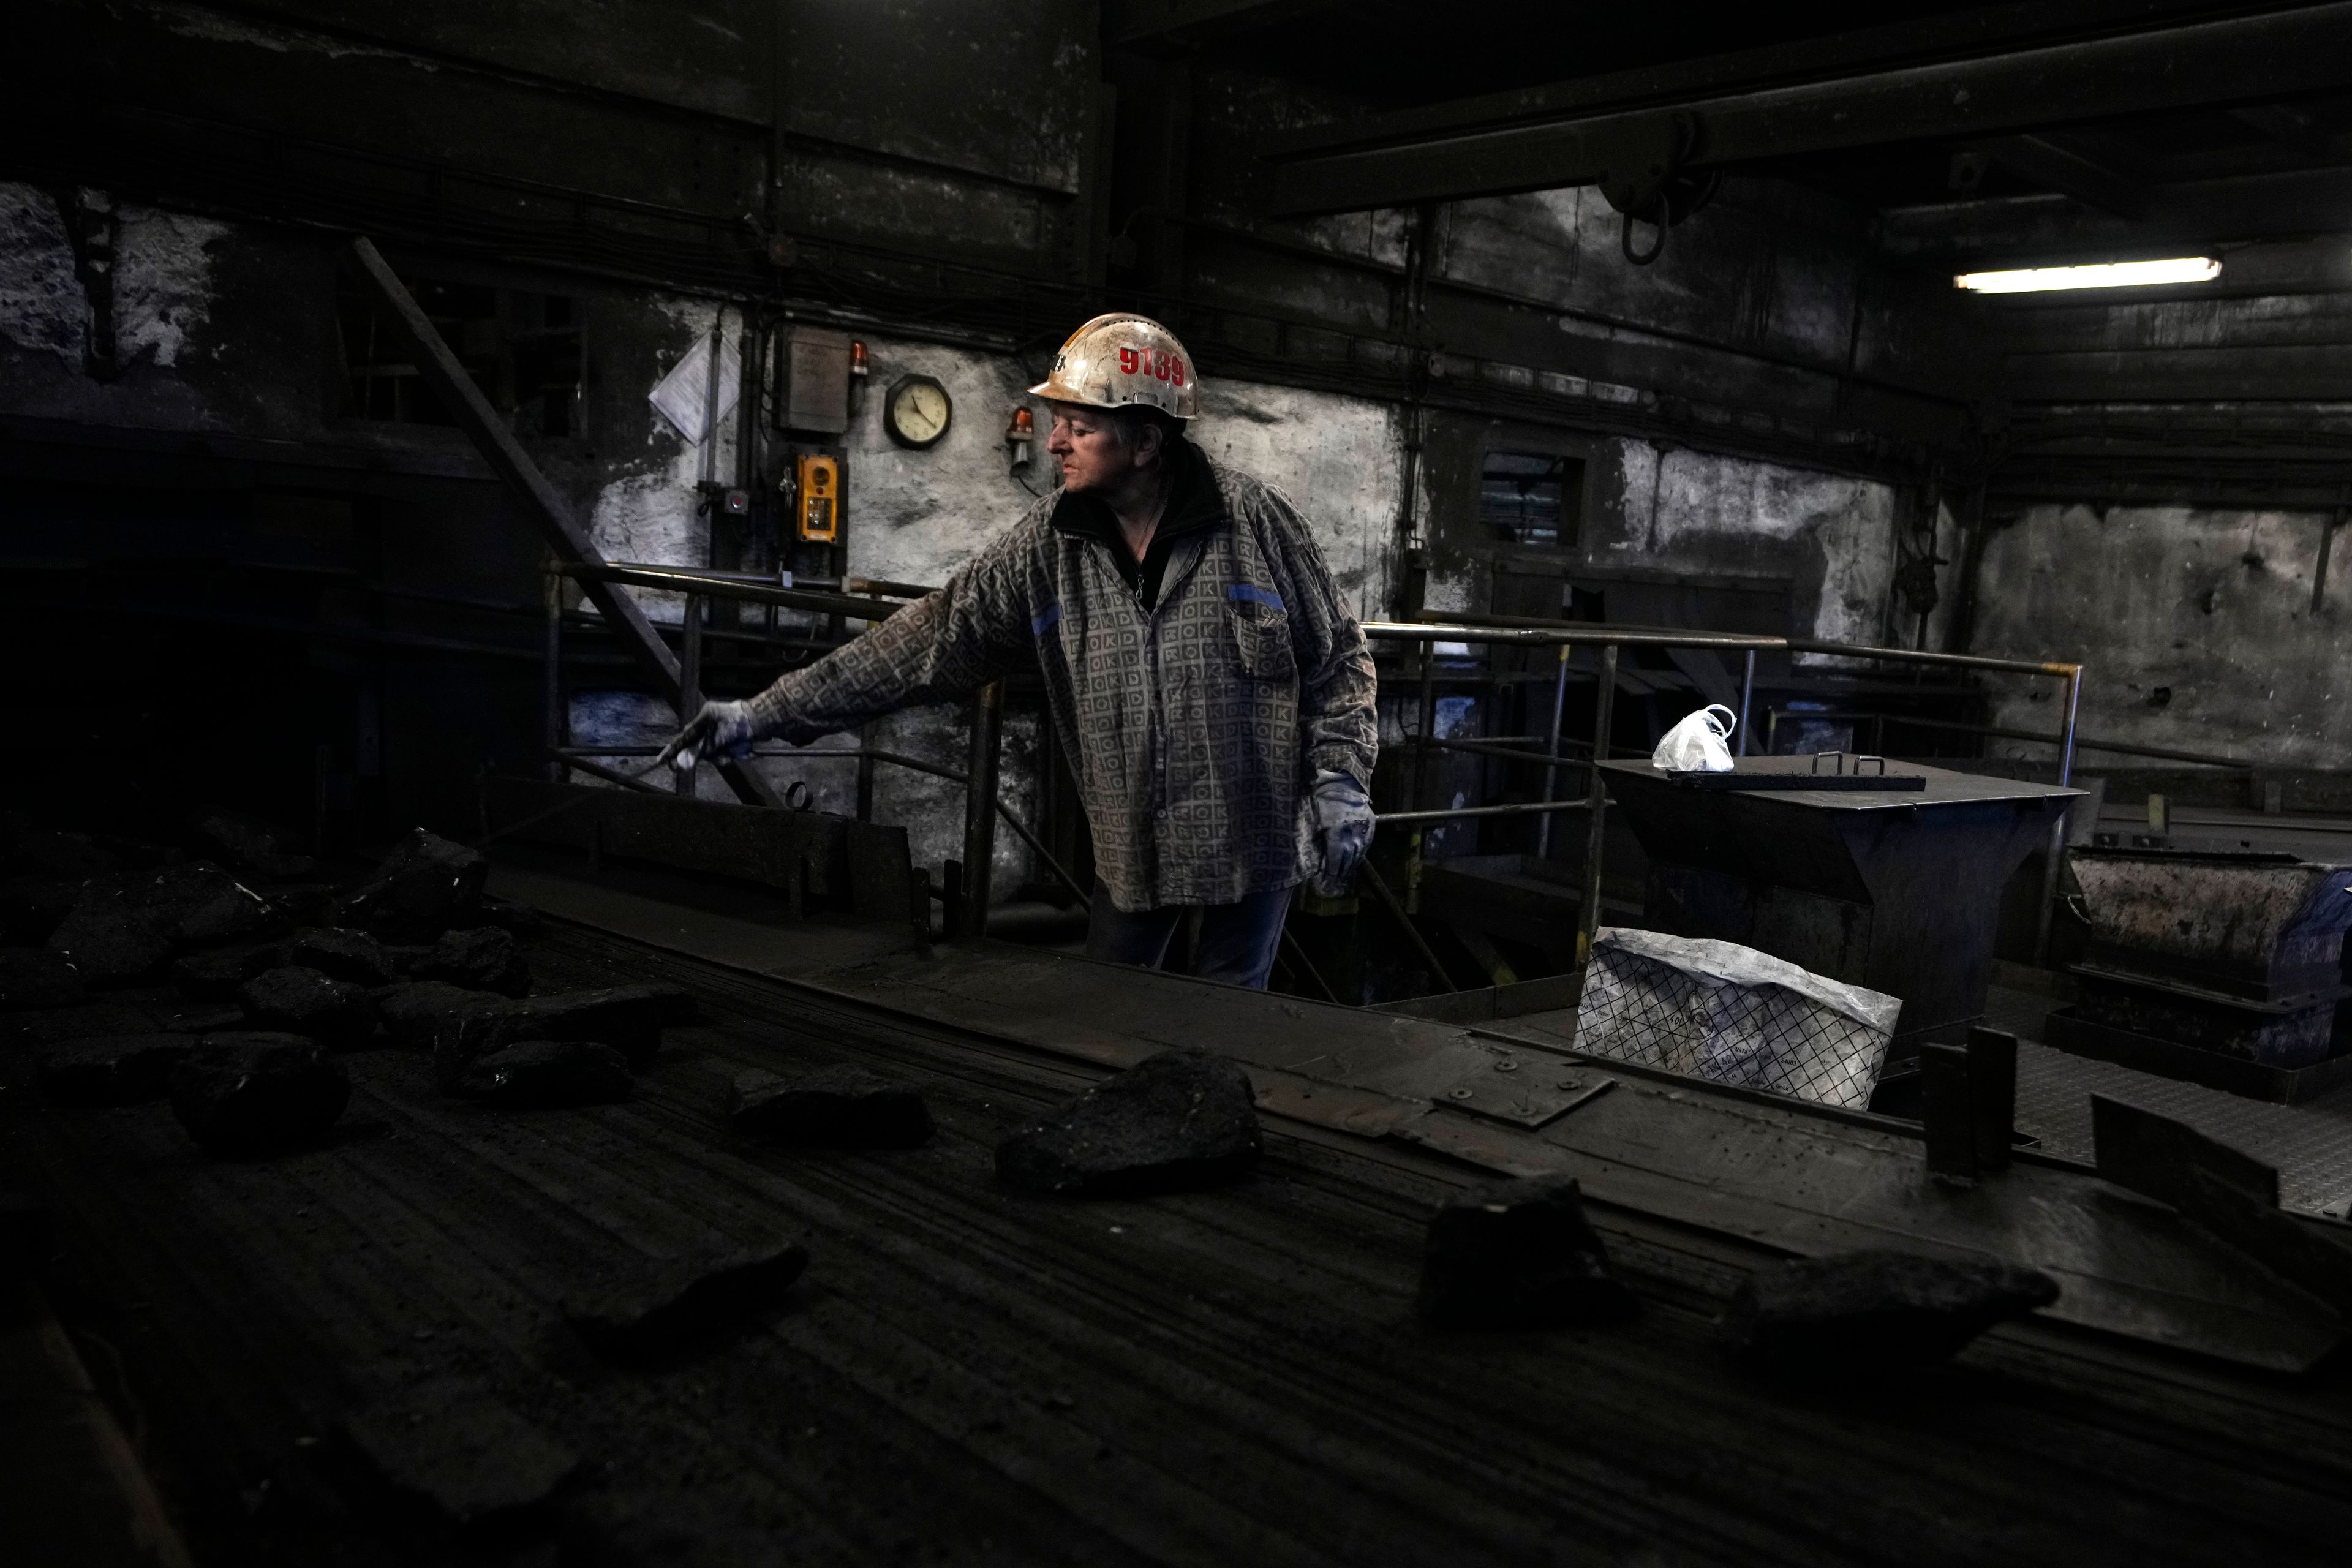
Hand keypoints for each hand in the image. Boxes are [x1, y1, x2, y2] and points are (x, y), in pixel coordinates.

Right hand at [658, 699, 757, 771]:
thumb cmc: (740, 725)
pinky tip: (744, 748)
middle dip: (713, 755)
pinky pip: (726, 752)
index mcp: (703, 718)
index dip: (672, 751)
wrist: (764, 721)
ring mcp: (720, 732)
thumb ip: (699, 751)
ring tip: (737, 749)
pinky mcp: (730, 739)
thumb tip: (681, 763)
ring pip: (714, 754)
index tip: (660, 761)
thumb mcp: (717, 739)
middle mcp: (710, 725)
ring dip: (726, 755)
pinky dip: (734, 753)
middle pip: (700, 749)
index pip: (683, 738)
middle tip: (725, 754)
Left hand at [1306, 770, 1373, 895]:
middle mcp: (1353, 837)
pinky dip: (1358, 856)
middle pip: (1347, 862)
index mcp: (1338, 836)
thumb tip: (1310, 860)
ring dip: (1350, 867)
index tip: (1324, 882)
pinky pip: (1365, 847)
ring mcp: (1364, 832)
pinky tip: (1353, 861)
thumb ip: (1313, 840)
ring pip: (1358, 856)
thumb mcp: (1314, 821)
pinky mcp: (1370, 827)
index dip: (1330, 874)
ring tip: (1343, 876)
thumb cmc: (1324, 801)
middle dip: (1340, 874)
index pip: (1335, 863)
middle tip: (1333, 884)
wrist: (1345, 783)